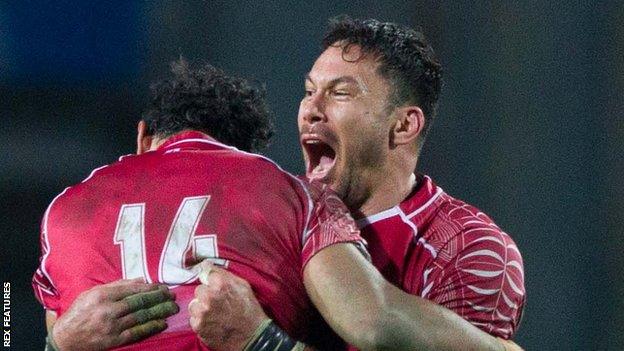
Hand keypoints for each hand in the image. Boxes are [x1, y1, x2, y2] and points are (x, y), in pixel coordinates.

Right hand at [52, 279, 178, 350]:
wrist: (64, 338)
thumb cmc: (79, 312)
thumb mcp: (92, 293)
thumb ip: (116, 285)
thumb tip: (140, 280)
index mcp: (102, 295)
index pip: (132, 290)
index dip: (150, 288)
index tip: (162, 286)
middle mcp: (108, 310)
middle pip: (139, 302)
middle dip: (158, 298)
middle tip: (171, 295)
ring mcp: (112, 326)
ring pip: (141, 316)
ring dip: (159, 312)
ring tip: (172, 308)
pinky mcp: (114, 340)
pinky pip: (136, 332)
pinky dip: (151, 327)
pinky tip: (162, 323)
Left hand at [189, 261, 267, 350]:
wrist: (251, 335)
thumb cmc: (249, 308)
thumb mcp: (242, 285)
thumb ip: (223, 274)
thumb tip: (206, 264)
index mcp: (220, 283)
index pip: (205, 273)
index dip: (210, 280)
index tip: (214, 285)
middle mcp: (208, 296)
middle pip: (199, 289)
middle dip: (206, 294)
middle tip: (218, 302)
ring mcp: (202, 312)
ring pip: (194, 304)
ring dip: (201, 308)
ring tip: (214, 313)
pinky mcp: (198, 326)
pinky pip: (193, 318)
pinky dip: (201, 320)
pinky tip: (212, 322)